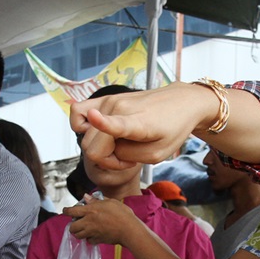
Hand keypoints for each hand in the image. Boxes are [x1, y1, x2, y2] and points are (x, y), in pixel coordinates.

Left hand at [62, 196, 140, 245]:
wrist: (129, 229)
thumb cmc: (122, 214)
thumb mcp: (110, 202)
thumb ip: (96, 200)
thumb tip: (86, 197)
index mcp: (90, 210)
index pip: (72, 211)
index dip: (66, 211)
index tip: (65, 211)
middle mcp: (88, 222)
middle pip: (72, 227)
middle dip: (72, 225)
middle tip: (77, 222)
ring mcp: (92, 232)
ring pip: (78, 235)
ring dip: (79, 232)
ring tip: (84, 229)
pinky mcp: (97, 240)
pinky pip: (88, 241)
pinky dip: (89, 239)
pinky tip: (94, 235)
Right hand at [70, 82, 216, 170]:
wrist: (182, 102)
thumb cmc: (172, 128)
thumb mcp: (158, 154)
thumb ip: (129, 156)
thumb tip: (109, 149)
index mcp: (137, 122)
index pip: (117, 123)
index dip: (103, 123)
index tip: (93, 116)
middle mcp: (118, 108)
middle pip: (92, 147)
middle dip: (107, 160)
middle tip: (128, 158)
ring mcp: (109, 101)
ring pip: (87, 137)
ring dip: (101, 148)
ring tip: (122, 145)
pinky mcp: (105, 98)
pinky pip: (77, 112)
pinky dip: (82, 126)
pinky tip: (98, 132)